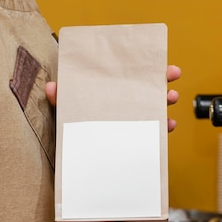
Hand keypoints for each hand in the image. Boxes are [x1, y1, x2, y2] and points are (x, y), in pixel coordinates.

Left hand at [45, 63, 181, 131]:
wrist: (73, 157)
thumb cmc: (70, 128)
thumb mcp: (66, 112)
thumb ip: (60, 100)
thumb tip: (50, 87)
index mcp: (109, 93)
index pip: (130, 76)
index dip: (148, 68)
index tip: (162, 64)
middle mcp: (121, 105)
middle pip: (147, 89)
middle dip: (163, 82)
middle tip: (171, 78)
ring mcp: (128, 122)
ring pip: (153, 109)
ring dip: (165, 103)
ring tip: (169, 99)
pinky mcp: (132, 139)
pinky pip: (151, 132)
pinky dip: (162, 129)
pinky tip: (168, 126)